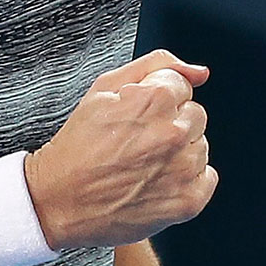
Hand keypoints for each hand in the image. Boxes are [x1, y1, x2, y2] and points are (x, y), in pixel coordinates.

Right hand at [24, 49, 215, 251]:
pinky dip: (186, 180)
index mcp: (155, 101)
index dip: (156, 101)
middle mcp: (174, 133)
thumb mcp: (104, 88)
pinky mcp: (188, 200)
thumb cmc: (78, 145)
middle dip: (171, 123)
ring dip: (179, 152)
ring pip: (201, 146)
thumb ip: (156, 66)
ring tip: (143, 163)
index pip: (182, 87)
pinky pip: (206, 178)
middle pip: (195, 116)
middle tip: (138, 141)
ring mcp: (183, 169)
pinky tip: (156, 181)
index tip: (136, 118)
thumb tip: (200, 72)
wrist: (59, 200)